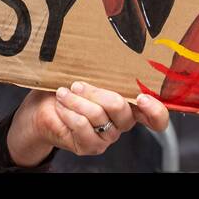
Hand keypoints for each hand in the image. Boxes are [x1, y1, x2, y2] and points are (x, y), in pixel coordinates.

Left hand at [6, 81, 169, 165]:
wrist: (42, 109)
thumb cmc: (69, 88)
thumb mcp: (89, 74)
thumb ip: (105, 71)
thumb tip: (109, 52)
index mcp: (129, 104)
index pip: (156, 117)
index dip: (155, 110)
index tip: (142, 97)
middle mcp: (122, 123)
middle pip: (121, 108)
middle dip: (96, 92)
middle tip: (78, 84)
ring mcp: (107, 137)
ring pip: (99, 115)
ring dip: (77, 100)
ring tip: (63, 93)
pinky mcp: (90, 146)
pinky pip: (82, 126)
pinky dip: (69, 112)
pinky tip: (61, 105)